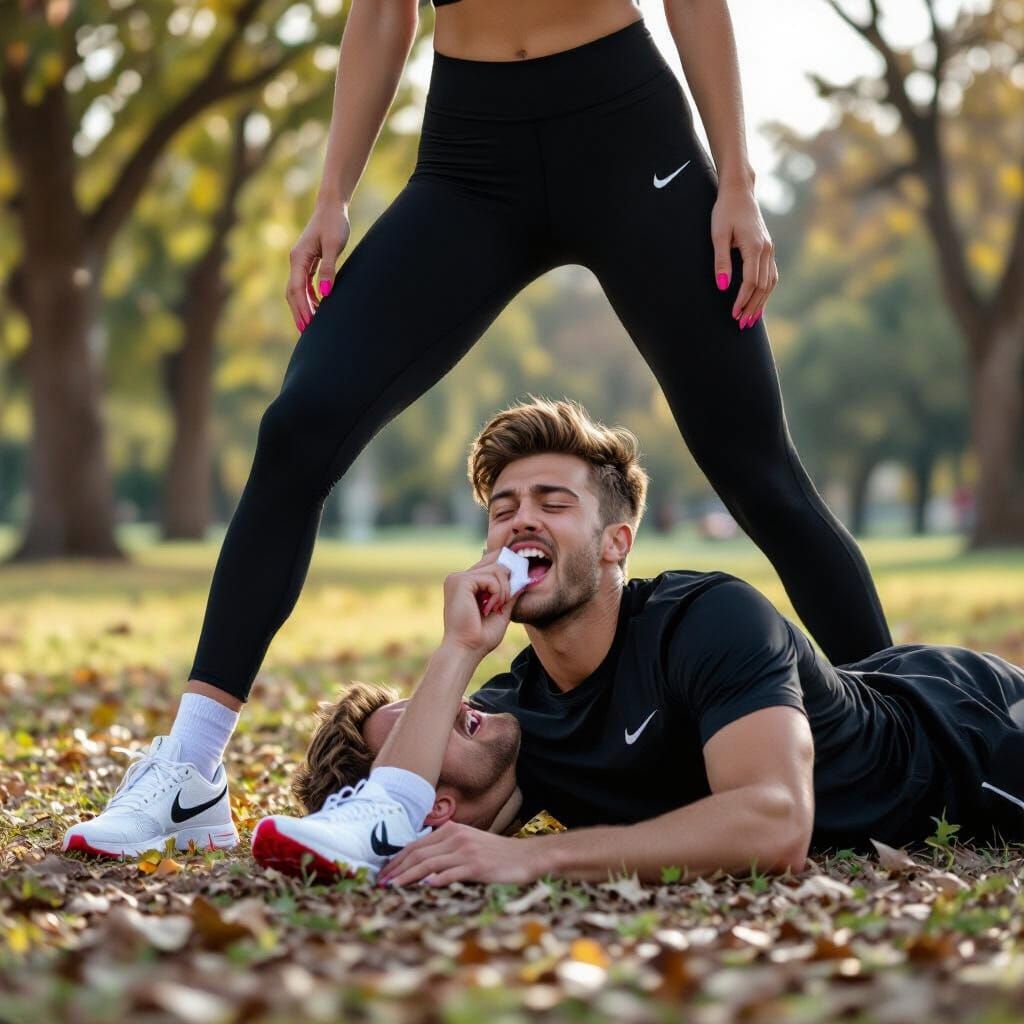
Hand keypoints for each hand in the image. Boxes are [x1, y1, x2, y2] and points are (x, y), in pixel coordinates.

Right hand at [286, 198, 350, 332]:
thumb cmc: (334, 223)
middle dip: (299, 312)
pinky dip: (309, 297)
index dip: (302, 308)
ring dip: (303, 307)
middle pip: (293, 293)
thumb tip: (325, 294)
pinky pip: (305, 284)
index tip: (308, 324)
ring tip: (311, 324)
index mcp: (298, 258)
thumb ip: (329, 269)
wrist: (332, 207)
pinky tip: (318, 306)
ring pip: (298, 290)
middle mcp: (296, 261)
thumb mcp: (334, 246)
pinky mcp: (308, 261)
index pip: (297, 289)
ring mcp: (301, 261)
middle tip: (306, 332)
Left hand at [377, 822, 541, 885]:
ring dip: (408, 877)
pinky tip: (424, 887)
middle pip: (418, 854)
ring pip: (429, 864)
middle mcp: (456, 837)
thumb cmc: (496, 854)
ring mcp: (466, 851)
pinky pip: (450, 873)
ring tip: (393, 888)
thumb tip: (420, 865)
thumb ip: (446, 849)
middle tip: (380, 883)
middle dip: (396, 869)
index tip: (383, 873)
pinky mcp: (477, 866)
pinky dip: (435, 880)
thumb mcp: (468, 844)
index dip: (397, 859)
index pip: (416, 845)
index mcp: (452, 830)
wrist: (526, 857)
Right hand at [442, 549, 531, 656]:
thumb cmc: (481, 637)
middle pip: (496, 563)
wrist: (467, 649)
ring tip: (497, 607)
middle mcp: (459, 578)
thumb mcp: (502, 611)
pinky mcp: (460, 581)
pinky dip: (497, 593)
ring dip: (504, 590)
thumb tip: (523, 578)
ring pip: (496, 569)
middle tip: (504, 603)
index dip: (506, 570)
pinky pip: (491, 577)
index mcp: (465, 584)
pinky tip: (490, 607)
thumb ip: (509, 594)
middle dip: (508, 583)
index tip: (516, 583)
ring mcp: (458, 578)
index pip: (490, 563)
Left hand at [711, 181, 778, 329]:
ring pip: (770, 282)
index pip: (751, 282)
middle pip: (762, 286)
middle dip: (752, 307)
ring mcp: (769, 249)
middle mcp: (766, 250)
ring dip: (761, 302)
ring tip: (751, 320)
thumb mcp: (718, 235)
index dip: (743, 300)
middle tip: (741, 325)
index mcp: (755, 247)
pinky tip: (758, 302)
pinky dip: (766, 291)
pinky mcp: (767, 249)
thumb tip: (724, 287)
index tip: (734, 314)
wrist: (739, 192)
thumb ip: (721, 261)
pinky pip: (771, 275)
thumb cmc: (725, 211)